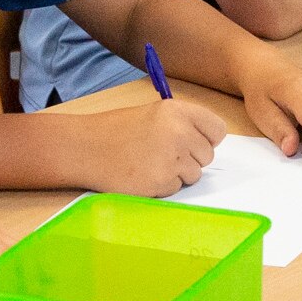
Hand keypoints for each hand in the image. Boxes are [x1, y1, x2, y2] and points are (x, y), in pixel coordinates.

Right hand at [71, 96, 224, 195]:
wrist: (84, 148)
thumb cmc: (115, 131)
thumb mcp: (153, 114)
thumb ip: (183, 125)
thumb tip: (208, 143)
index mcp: (177, 111)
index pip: (217, 130)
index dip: (207, 139)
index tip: (196, 143)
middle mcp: (179, 133)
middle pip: (207, 155)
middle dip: (190, 159)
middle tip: (163, 154)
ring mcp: (171, 159)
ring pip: (194, 175)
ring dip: (177, 174)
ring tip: (150, 163)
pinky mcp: (161, 182)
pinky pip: (177, 189)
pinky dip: (162, 186)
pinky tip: (142, 174)